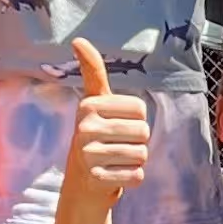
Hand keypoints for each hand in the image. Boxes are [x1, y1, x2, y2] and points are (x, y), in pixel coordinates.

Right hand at [59, 38, 153, 212]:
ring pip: (142, 154)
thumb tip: (79, 40)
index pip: (140, 109)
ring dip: (135, 161)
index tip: (116, 126)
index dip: (136, 120)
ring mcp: (89, 155)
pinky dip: (133, 178)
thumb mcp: (94, 104)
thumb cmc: (95, 138)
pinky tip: (115, 176)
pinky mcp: (98, 179)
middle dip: (137, 142)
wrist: (82, 184)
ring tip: (116, 161)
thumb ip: (92, 72)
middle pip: (143, 131)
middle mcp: (85, 128)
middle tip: (116, 147)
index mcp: (88, 106)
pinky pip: (137, 175)